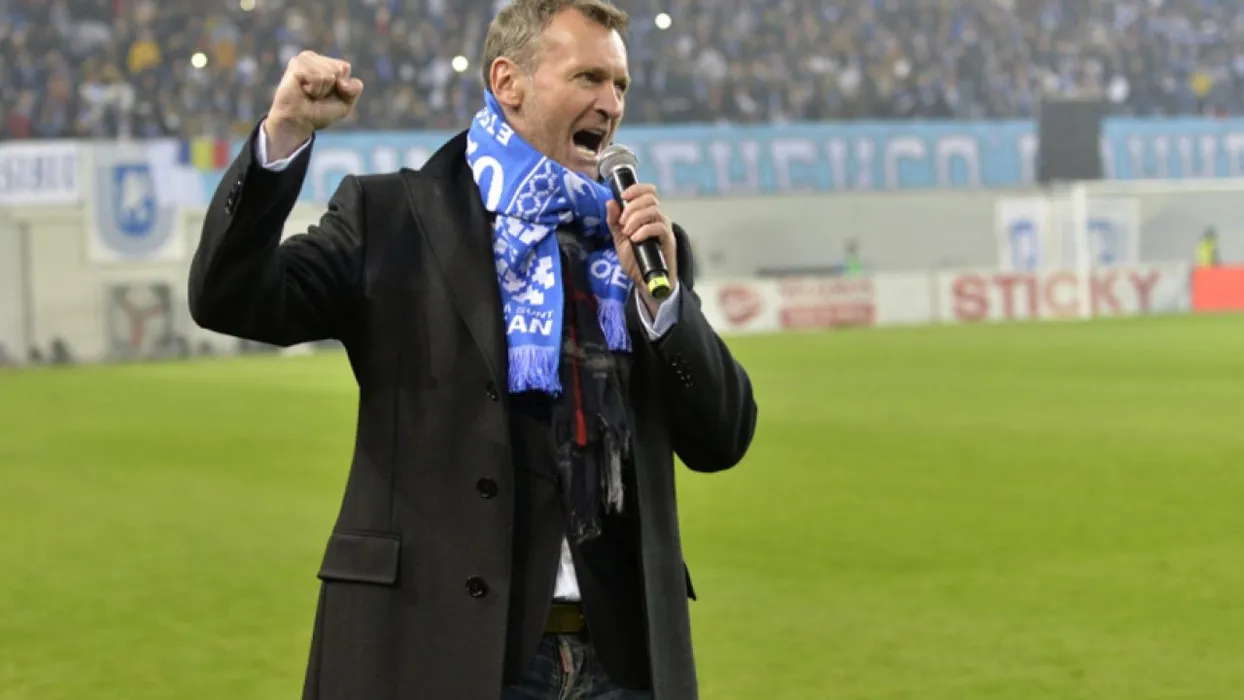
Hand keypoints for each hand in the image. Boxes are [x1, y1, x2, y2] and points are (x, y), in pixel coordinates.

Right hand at [264, 51, 363, 159]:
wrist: (299, 122)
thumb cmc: (320, 112)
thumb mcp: (346, 103)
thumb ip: (355, 88)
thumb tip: (341, 81)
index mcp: (325, 63)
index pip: (345, 68)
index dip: (342, 87)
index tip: (328, 95)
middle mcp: (314, 58)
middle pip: (339, 69)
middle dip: (332, 88)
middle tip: (317, 96)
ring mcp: (304, 59)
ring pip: (329, 73)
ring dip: (322, 90)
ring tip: (310, 94)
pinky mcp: (296, 64)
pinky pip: (318, 77)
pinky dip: (314, 89)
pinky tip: (303, 90)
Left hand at [606, 183, 677, 316]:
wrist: (645, 282)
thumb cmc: (636, 260)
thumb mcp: (619, 239)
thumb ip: (614, 221)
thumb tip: (610, 202)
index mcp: (647, 214)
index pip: (648, 191)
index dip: (636, 189)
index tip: (622, 196)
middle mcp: (658, 218)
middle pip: (650, 198)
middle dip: (632, 207)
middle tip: (622, 222)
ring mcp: (665, 228)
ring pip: (654, 210)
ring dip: (636, 218)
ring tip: (627, 233)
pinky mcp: (669, 241)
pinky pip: (659, 227)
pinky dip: (645, 230)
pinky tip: (635, 239)